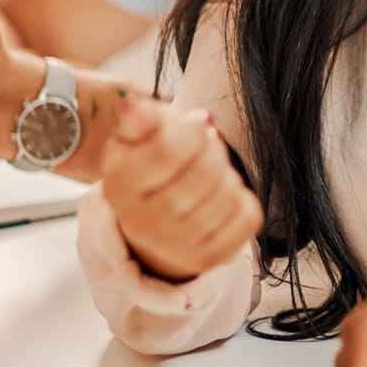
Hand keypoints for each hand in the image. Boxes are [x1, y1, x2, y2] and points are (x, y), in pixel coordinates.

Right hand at [100, 97, 261, 282]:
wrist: (156, 222)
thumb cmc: (152, 168)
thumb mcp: (140, 138)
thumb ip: (142, 119)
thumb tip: (136, 108)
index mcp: (119, 184)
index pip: (167, 147)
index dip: (192, 129)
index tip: (193, 128)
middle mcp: (140, 221)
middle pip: (205, 169)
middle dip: (213, 150)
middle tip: (204, 152)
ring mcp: (173, 246)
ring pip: (229, 193)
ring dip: (227, 176)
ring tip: (210, 178)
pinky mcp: (206, 258)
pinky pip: (247, 217)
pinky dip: (243, 201)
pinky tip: (222, 201)